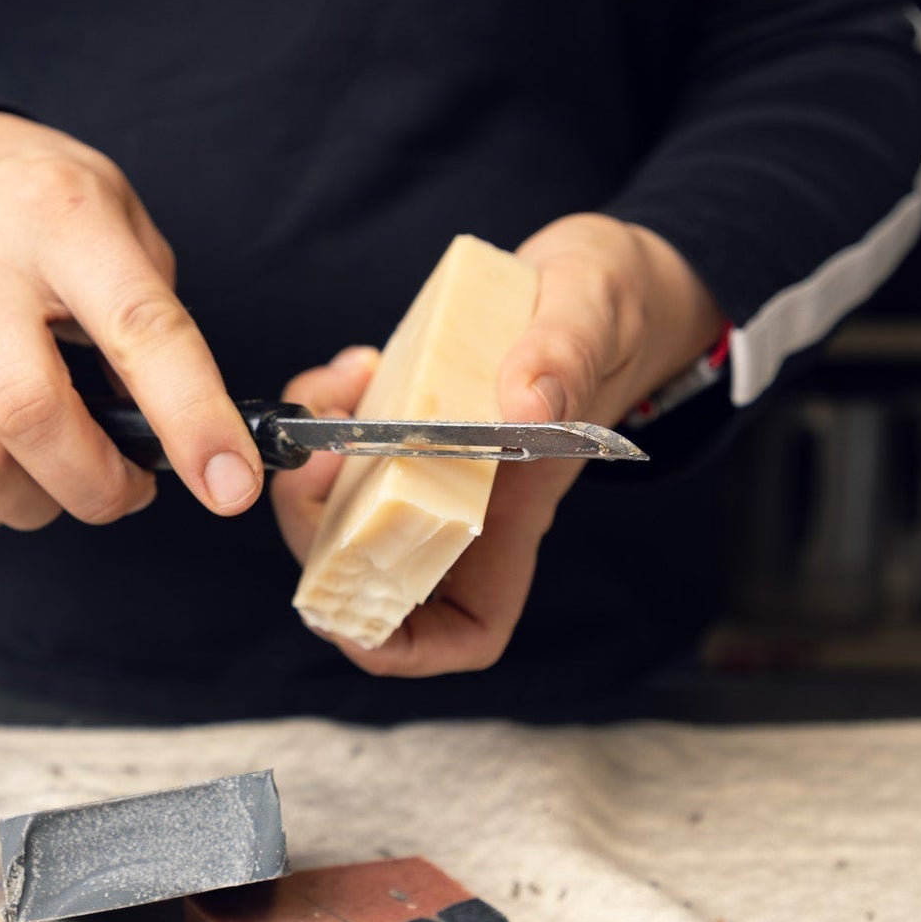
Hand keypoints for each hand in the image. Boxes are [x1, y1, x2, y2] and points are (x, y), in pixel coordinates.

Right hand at [0, 111, 262, 531]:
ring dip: (42, 503)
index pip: (138, 329)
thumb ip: (155, 321)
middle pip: (30, 413)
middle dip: (100, 483)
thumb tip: (189, 436)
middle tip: (132, 485)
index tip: (231, 483)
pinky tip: (10, 476)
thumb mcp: (118, 221)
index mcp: (60, 218)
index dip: (192, 417)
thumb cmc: (35, 208)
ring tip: (70, 475)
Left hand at [273, 213, 725, 675]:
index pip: (467, 628)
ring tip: (337, 393)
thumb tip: (524, 406)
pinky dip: (324, 410)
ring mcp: (426, 462)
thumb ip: (562, 359)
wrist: (596, 274)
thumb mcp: (594, 312)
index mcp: (518, 513)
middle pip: (372, 569)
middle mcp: (463, 501)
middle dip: (318, 530)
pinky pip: (338, 445)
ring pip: (340, 507)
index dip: (408, 648)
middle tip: (310, 458)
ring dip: (311, 462)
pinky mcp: (401, 419)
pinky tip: (352, 368)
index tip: (355, 625)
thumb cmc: (610, 306)